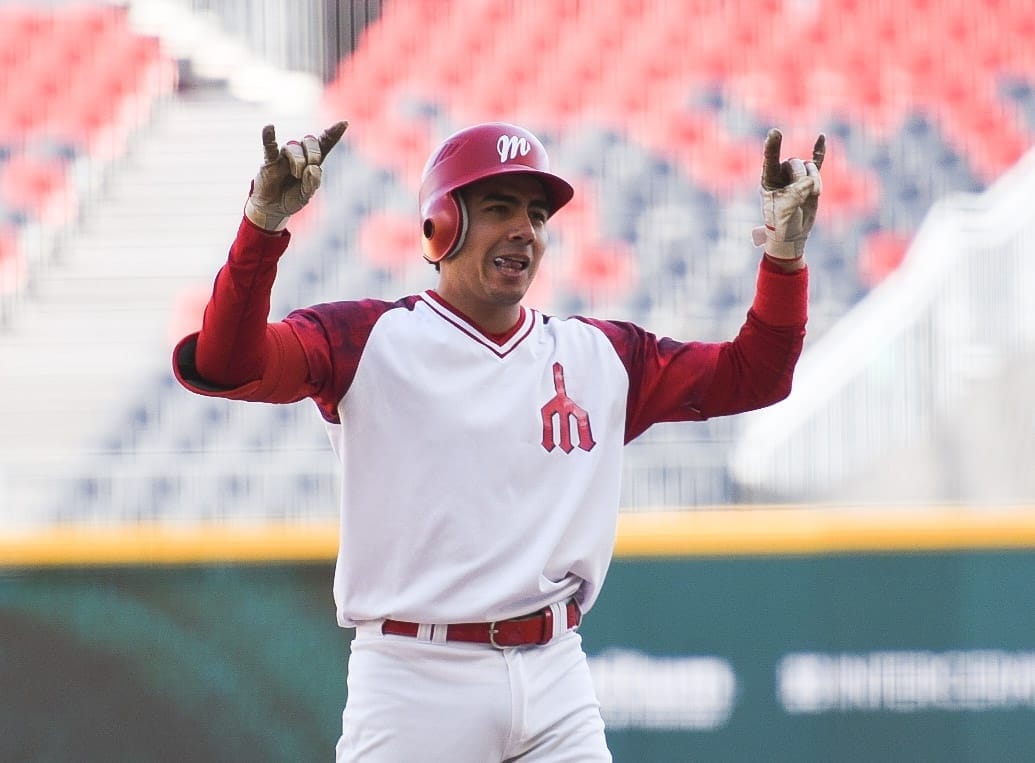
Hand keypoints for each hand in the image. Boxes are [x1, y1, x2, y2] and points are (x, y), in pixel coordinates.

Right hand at [244, 120, 347, 230]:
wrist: (273, 209)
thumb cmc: (291, 198)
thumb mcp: (306, 195)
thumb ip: (312, 183)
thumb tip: (313, 168)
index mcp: (313, 162)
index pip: (325, 143)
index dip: (333, 133)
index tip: (344, 123)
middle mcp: (299, 155)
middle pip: (310, 141)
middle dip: (314, 152)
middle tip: (313, 164)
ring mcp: (284, 157)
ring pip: (293, 147)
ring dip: (298, 161)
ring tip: (296, 175)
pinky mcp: (270, 161)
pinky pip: (269, 147)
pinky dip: (269, 137)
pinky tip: (269, 128)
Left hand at [751, 128, 824, 260]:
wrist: (792, 234)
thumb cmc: (783, 221)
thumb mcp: (787, 206)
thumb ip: (799, 189)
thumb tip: (812, 180)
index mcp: (768, 178)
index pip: (770, 158)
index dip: (773, 146)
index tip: (775, 132)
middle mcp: (781, 173)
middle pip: (795, 163)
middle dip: (800, 179)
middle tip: (796, 198)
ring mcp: (796, 175)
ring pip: (809, 167)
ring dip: (812, 183)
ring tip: (807, 198)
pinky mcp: (810, 180)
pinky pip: (816, 162)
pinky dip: (819, 151)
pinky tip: (821, 137)